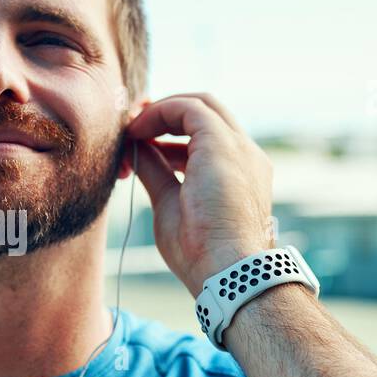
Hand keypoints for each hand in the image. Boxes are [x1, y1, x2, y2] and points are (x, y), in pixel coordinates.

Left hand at [126, 93, 273, 291]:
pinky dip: (159, 113)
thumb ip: (157, 173)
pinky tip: (136, 131)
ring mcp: (239, 147)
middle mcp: (246, 155)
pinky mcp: (222, 143)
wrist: (227, 271)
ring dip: (161, 112)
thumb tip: (138, 151)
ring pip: (200, 105)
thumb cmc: (201, 254)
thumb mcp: (170, 204)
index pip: (207, 136)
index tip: (140, 140)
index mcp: (239, 173)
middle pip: (207, 112)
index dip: (171, 132)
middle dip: (167, 112)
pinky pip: (188, 108)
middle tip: (133, 124)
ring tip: (130, 130)